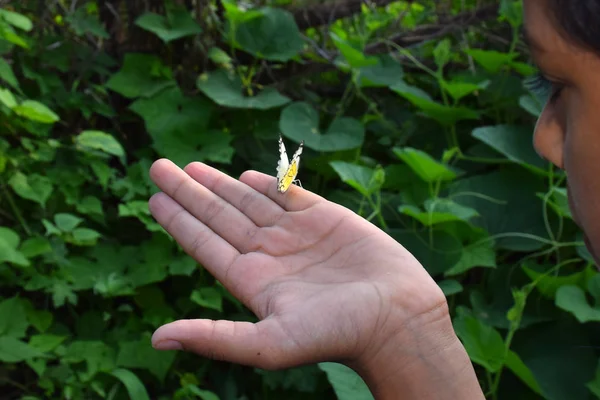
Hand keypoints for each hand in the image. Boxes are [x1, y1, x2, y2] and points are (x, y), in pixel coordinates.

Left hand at [148, 159, 451, 372]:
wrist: (396, 319)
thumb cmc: (336, 335)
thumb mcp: (269, 344)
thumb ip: (214, 338)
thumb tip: (156, 340)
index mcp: (251, 280)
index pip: (204, 242)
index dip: (177, 220)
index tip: (153, 197)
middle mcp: (269, 254)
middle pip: (218, 215)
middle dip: (188, 191)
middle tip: (158, 166)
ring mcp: (296, 234)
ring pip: (248, 201)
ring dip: (219, 184)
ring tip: (191, 167)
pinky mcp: (326, 218)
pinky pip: (289, 196)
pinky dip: (267, 184)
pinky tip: (246, 176)